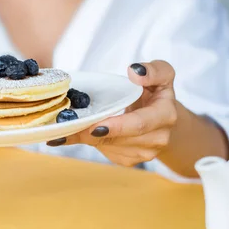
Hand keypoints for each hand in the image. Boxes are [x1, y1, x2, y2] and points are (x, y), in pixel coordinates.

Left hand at [48, 61, 177, 166]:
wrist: (161, 118)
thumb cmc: (156, 92)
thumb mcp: (161, 74)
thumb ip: (153, 70)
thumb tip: (135, 71)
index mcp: (165, 116)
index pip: (140, 124)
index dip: (117, 126)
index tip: (95, 126)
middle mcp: (158, 139)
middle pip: (119, 138)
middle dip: (91, 133)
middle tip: (67, 127)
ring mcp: (144, 152)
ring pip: (108, 147)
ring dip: (84, 138)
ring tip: (63, 129)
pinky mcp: (130, 159)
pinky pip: (105, 152)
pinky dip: (87, 142)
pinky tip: (74, 133)